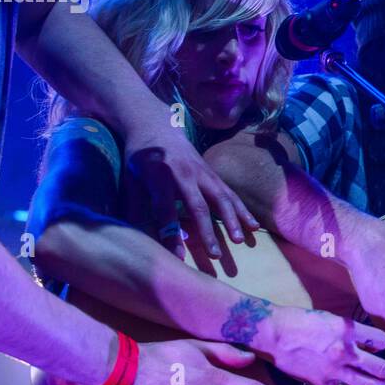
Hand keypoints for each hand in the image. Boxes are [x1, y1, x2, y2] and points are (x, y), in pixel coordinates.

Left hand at [122, 122, 259, 260]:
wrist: (157, 126)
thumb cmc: (141, 159)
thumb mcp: (131, 181)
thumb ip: (137, 209)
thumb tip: (141, 239)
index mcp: (160, 176)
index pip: (165, 209)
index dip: (171, 233)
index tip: (178, 257)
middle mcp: (185, 174)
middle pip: (198, 206)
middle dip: (207, 231)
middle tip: (215, 256)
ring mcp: (203, 173)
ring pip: (221, 198)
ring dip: (232, 220)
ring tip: (240, 241)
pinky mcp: (214, 174)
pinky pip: (231, 193)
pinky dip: (243, 210)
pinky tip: (254, 225)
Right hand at [237, 300, 384, 384]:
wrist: (275, 333)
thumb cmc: (299, 320)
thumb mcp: (330, 318)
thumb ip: (347, 330)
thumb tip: (360, 338)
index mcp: (349, 330)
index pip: (381, 341)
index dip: (382, 344)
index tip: (377, 345)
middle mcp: (346, 351)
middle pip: (380, 367)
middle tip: (383, 370)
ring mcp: (335, 370)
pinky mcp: (323, 384)